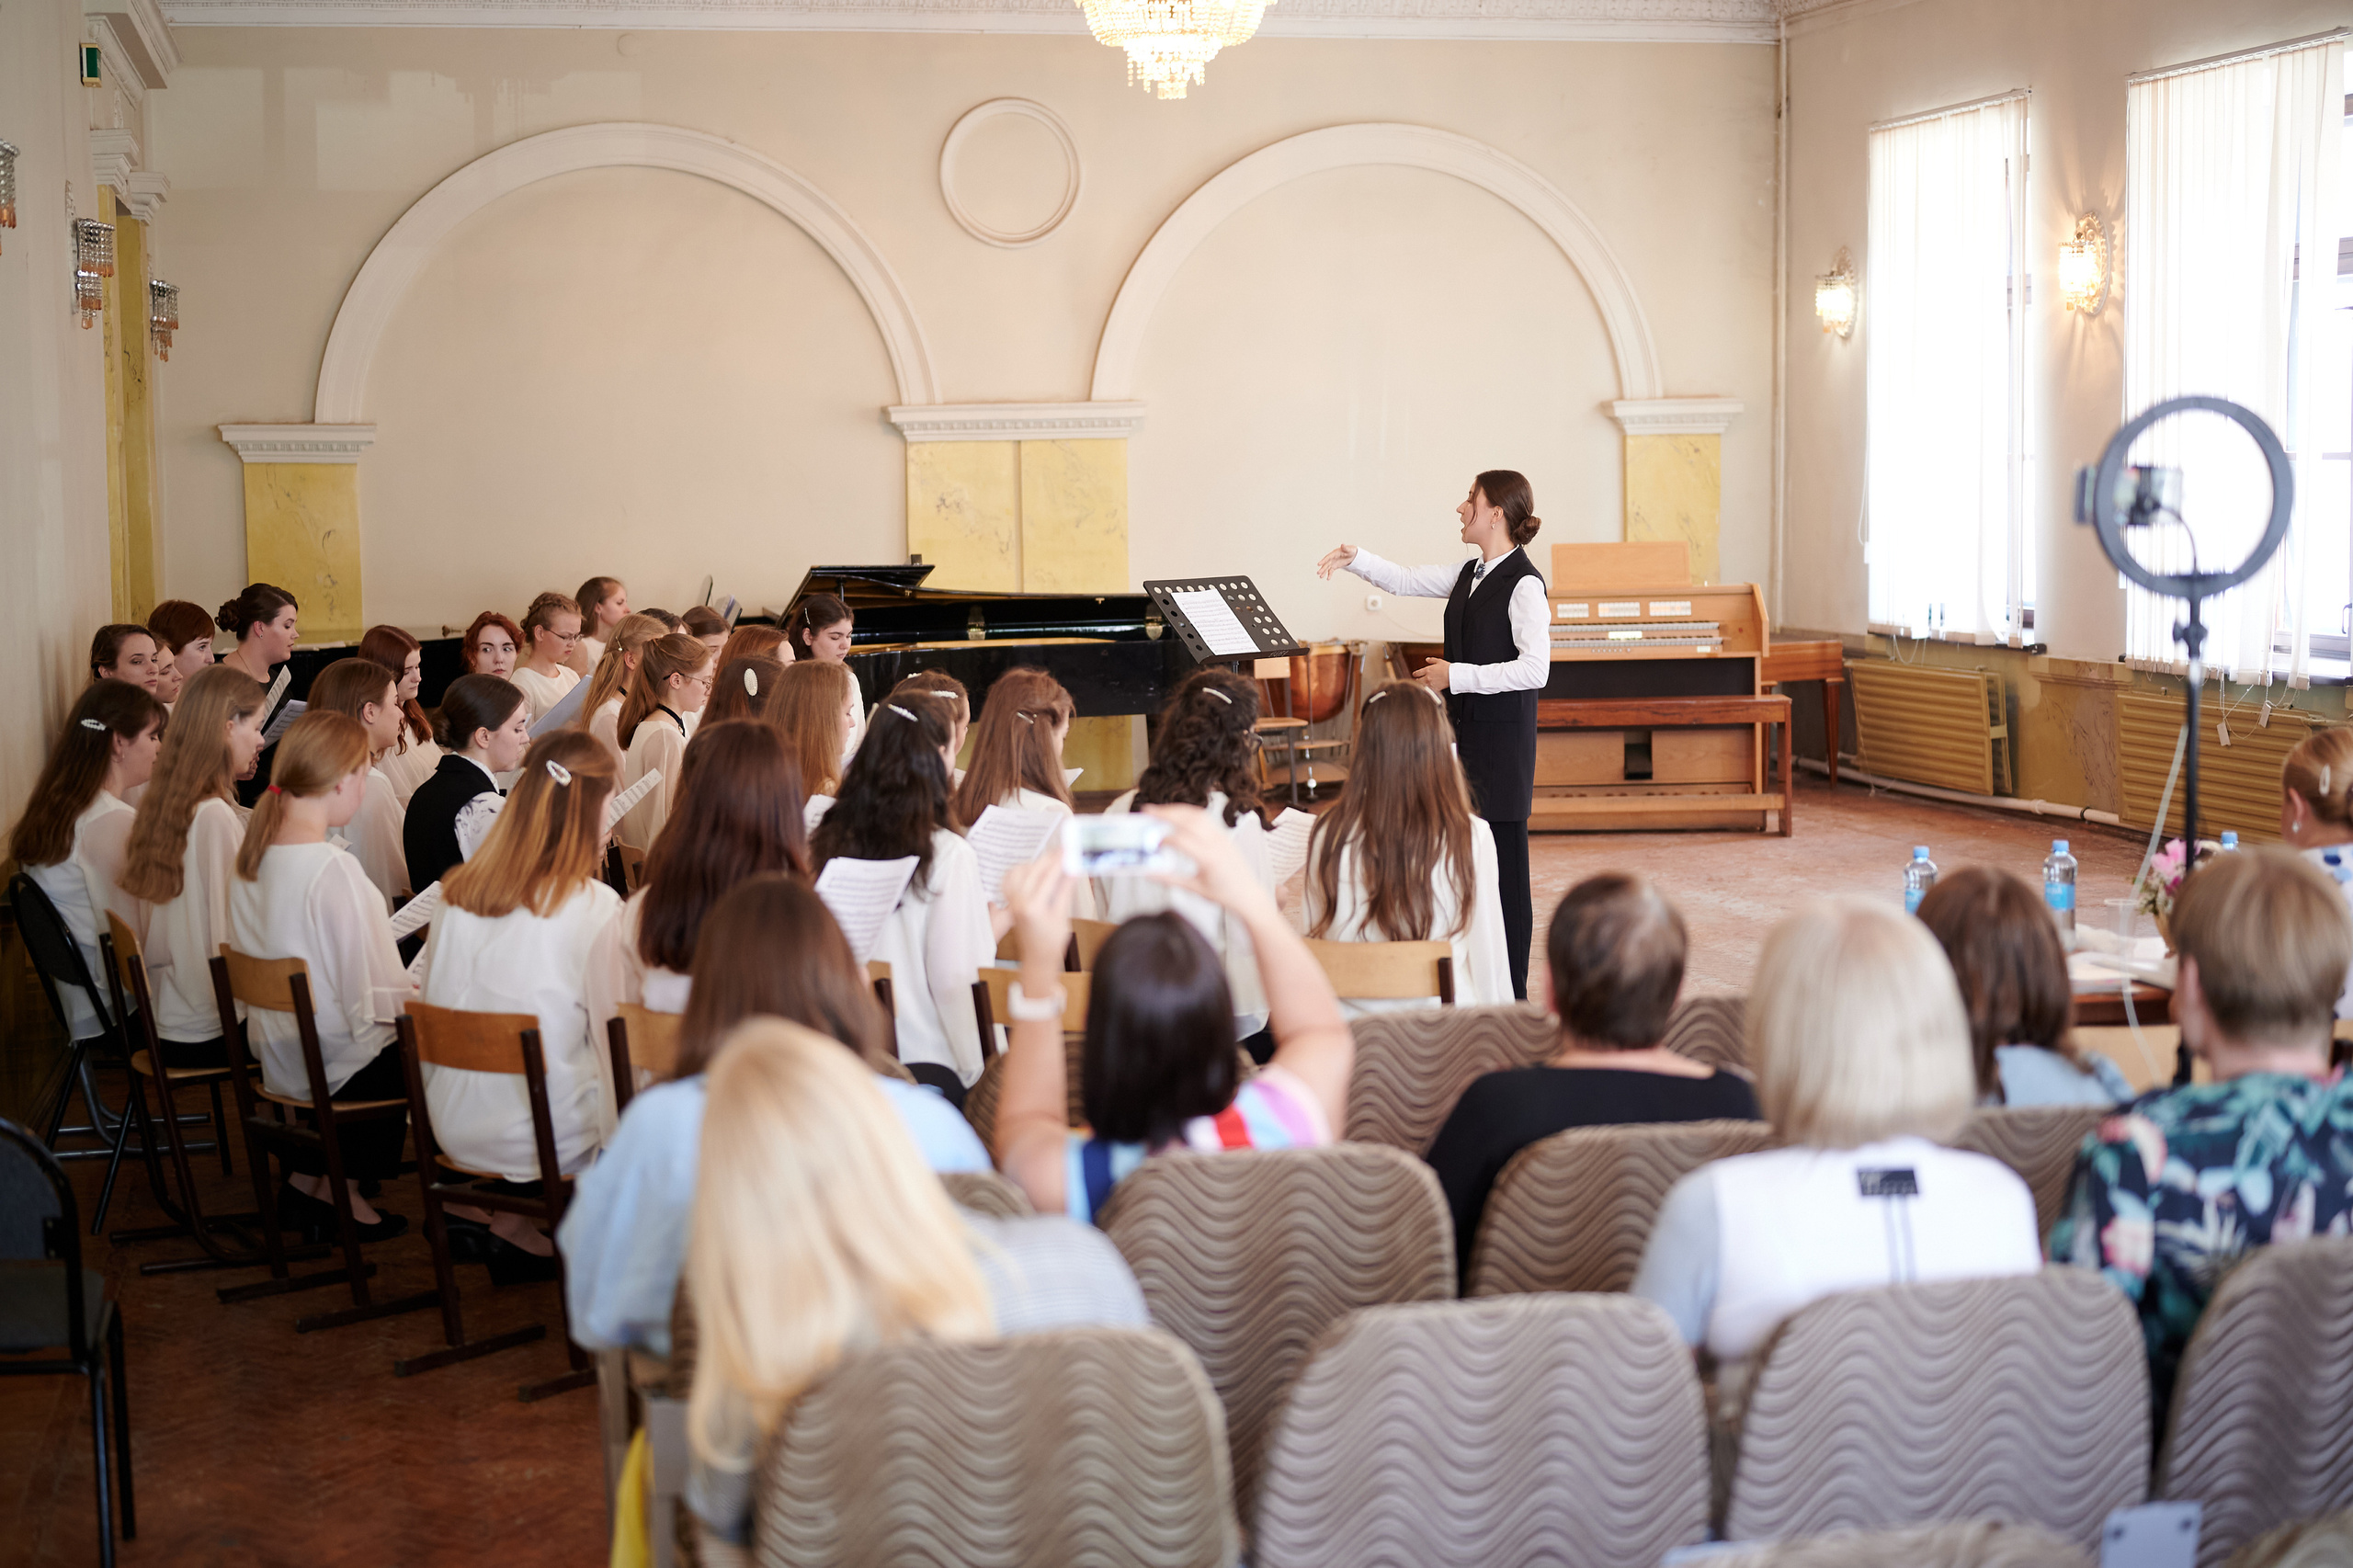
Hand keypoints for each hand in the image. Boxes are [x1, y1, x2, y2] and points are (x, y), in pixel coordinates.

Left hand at [1000, 850, 1074, 960]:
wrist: (1038, 957)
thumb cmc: (1052, 942)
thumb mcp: (1063, 914)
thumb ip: (1066, 889)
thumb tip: (1073, 869)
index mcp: (1033, 907)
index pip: (1049, 875)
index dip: (1060, 860)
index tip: (1069, 850)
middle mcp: (1019, 902)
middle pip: (1034, 870)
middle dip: (1050, 859)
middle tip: (1063, 851)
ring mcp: (1012, 901)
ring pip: (1021, 871)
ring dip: (1036, 863)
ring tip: (1052, 862)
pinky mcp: (1010, 901)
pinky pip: (1011, 879)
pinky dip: (1022, 871)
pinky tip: (1034, 870)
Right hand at [1143, 804, 1275, 919]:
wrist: (1248, 894)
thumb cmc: (1224, 894)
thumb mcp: (1194, 888)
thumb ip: (1169, 879)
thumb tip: (1148, 873)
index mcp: (1209, 859)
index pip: (1181, 840)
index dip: (1162, 838)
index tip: (1150, 842)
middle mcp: (1217, 843)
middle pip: (1188, 820)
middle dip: (1166, 813)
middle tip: (1148, 811)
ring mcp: (1222, 836)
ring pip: (1197, 814)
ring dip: (1177, 810)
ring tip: (1160, 811)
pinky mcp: (1224, 835)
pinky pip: (1206, 818)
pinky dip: (1189, 813)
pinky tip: (1178, 815)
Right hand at [1314, 544, 1359, 580]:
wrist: (1352, 554)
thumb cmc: (1350, 551)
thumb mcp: (1349, 550)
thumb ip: (1345, 548)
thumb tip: (1342, 544)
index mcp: (1334, 553)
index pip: (1328, 557)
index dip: (1323, 561)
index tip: (1318, 564)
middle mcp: (1332, 558)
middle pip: (1326, 564)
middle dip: (1322, 568)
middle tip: (1318, 573)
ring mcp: (1333, 562)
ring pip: (1327, 568)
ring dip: (1324, 572)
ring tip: (1320, 577)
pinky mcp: (1335, 566)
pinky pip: (1331, 570)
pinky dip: (1329, 574)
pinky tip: (1328, 579)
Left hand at [1415, 659, 1451, 692]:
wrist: (1453, 675)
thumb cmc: (1447, 667)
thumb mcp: (1439, 661)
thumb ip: (1432, 660)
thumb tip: (1427, 659)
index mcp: (1427, 670)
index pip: (1417, 673)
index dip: (1414, 674)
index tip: (1414, 675)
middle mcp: (1427, 677)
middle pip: (1418, 681)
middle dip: (1417, 680)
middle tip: (1418, 680)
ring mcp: (1431, 684)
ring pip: (1422, 686)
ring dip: (1421, 685)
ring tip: (1422, 685)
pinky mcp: (1435, 689)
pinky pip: (1428, 690)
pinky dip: (1427, 690)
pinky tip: (1428, 689)